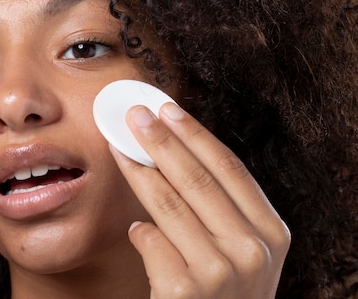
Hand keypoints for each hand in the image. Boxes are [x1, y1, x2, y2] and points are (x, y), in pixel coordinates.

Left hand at [112, 103, 289, 298]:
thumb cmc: (226, 293)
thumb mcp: (240, 252)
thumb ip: (220, 211)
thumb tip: (172, 154)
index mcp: (271, 232)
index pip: (229, 168)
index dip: (194, 134)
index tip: (167, 109)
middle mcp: (252, 250)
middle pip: (197, 177)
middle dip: (160, 140)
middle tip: (134, 115)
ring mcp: (221, 272)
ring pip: (168, 203)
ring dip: (138, 171)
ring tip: (118, 149)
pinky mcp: (186, 291)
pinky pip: (151, 241)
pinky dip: (140, 231)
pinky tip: (138, 229)